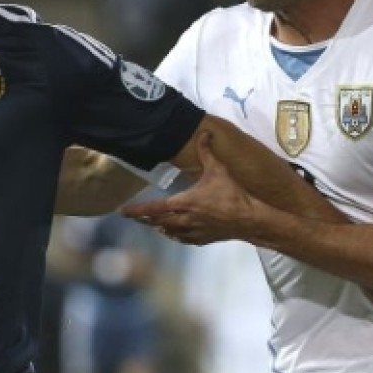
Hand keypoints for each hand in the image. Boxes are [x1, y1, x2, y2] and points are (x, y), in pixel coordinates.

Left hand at [122, 131, 260, 244]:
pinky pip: (183, 239)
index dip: (136, 210)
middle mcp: (184, 219)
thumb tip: (204, 133)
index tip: (123, 212)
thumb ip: (207, 152)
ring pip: (169, 232)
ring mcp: (193, 231)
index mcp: (184, 203)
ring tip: (150, 223)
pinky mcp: (203, 239)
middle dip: (144, 220)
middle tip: (133, 218)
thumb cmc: (232, 194)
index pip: (153, 208)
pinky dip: (174, 236)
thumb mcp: (218, 169)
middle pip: (157, 222)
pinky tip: (172, 233)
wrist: (249, 219)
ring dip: (158, 227)